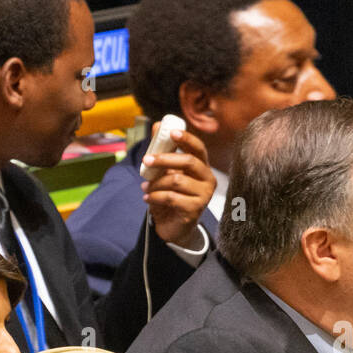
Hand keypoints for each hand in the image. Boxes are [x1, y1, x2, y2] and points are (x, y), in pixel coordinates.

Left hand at [140, 126, 215, 249]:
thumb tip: (156, 125)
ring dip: (156, 183)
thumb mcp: (165, 173)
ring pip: (176, 180)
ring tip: (145, 188)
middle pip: (188, 161)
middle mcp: (208, 178)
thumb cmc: (171, 197)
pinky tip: (147, 199)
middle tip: (145, 161)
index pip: (198, 148)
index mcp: (202, 167)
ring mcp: (204, 194)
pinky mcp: (195, 209)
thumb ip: (163, 151)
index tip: (171, 133)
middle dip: (164, 159)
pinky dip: (155, 197)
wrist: (173, 227)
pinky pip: (172, 197)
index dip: (186, 138)